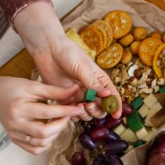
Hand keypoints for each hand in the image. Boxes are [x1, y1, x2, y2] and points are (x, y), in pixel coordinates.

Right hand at [0, 75, 83, 154]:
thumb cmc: (12, 87)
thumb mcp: (32, 85)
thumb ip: (54, 90)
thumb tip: (75, 91)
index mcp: (19, 108)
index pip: (48, 112)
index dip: (66, 111)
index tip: (79, 108)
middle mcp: (15, 124)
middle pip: (45, 132)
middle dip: (61, 125)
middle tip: (68, 116)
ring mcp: (14, 134)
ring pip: (41, 143)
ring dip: (55, 134)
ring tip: (58, 122)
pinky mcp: (14, 140)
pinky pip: (34, 149)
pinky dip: (46, 143)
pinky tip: (49, 132)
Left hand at [12, 2, 121, 119]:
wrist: (48, 50)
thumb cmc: (69, 53)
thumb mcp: (83, 68)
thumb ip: (93, 83)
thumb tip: (107, 95)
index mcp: (100, 81)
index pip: (112, 96)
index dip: (115, 106)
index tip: (116, 115)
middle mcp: (91, 90)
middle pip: (101, 108)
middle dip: (98, 110)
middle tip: (89, 105)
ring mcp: (79, 96)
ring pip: (87, 113)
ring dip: (86, 114)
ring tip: (79, 106)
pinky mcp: (66, 99)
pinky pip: (73, 112)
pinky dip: (73, 114)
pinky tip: (70, 109)